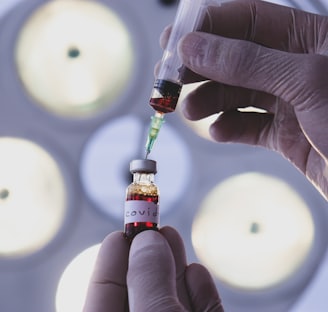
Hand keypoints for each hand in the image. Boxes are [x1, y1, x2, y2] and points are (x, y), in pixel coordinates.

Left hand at [82, 226, 222, 311]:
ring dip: (173, 267)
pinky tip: (196, 272)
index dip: (111, 261)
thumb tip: (146, 241)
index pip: (103, 295)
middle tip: (149, 225)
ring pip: (170, 300)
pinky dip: (199, 292)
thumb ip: (148, 282)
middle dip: (146, 256)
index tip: (120, 232)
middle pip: (140, 292)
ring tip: (171, 235)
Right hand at [166, 0, 327, 198]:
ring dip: (209, 101)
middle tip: (168, 80)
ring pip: (236, 94)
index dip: (208, 27)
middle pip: (234, 58)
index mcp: (308, 39)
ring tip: (190, 112)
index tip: (174, 42)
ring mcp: (288, 102)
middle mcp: (295, 68)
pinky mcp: (284, 134)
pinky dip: (229, 128)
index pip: (248, 19)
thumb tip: (194, 47)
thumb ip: (247, 62)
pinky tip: (218, 132)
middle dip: (200, 68)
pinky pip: (247, 125)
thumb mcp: (304, 81)